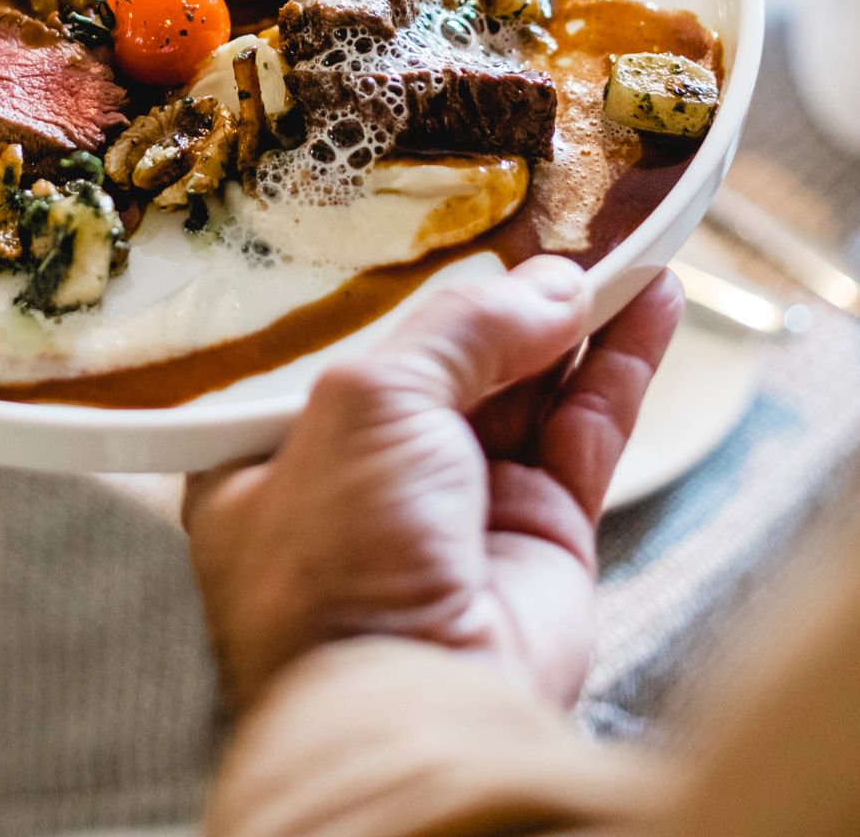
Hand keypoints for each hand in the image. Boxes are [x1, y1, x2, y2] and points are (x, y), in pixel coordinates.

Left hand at [184, 257, 681, 711]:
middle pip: (450, 358)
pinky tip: (648, 303)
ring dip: (576, 318)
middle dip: (509, 294)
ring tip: (622, 242)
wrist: (410, 708)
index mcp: (278, 449)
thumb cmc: (338, 562)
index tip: (469, 220)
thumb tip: (548, 283)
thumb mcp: (370, 399)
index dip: (409, 283)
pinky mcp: (537, 538)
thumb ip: (459, 328)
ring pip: (527, 387)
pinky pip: (583, 431)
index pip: (347, 344)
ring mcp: (457, 509)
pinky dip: (618, 368)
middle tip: (566, 217)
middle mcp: (365, 478)